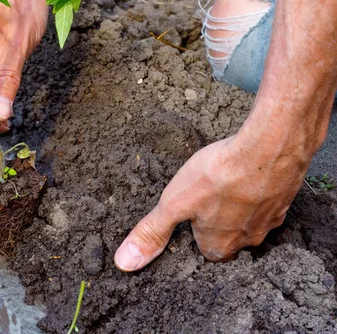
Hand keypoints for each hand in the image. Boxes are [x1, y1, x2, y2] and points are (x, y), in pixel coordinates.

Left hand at [114, 121, 311, 269]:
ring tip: (226, 181)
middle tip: (208, 192)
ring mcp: (270, 220)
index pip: (203, 247)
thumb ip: (152, 231)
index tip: (190, 208)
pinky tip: (250, 172)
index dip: (194, 227)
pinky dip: (258, 188)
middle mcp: (248, 241)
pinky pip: (268, 199)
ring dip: (239, 203)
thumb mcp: (174, 202)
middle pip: (228, 234)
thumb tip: (125, 262)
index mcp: (220, 246)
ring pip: (250, 218)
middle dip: (217, 217)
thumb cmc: (218, 176)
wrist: (267, 149)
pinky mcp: (285, 198)